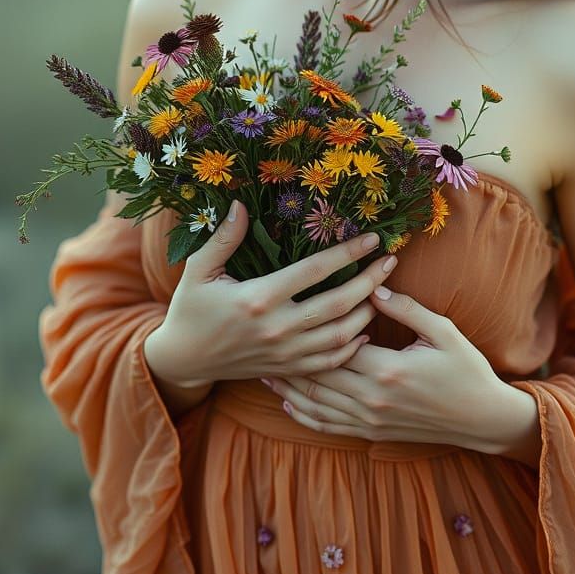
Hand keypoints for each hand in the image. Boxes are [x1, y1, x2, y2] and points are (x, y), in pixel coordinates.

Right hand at [143, 199, 399, 390]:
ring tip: (382, 291)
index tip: (372, 238)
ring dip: (368, 313)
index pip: (315, 271)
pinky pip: (330, 361)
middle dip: (370, 281)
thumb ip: (222, 238)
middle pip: (339, 304)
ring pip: (341, 335)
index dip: (348, 252)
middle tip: (390, 262)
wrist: (183, 359)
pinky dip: (352, 346)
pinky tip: (364, 329)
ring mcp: (286, 353)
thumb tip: (240, 204)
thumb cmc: (191, 309)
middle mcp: (278, 327)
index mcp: (259, 298)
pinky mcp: (288, 369)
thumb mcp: (198, 270)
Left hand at [261, 282, 511, 450]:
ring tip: (262, 370)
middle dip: (288, 360)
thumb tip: (373, 288)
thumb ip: (406, 309)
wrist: (483, 419)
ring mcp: (370, 420)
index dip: (315, 329)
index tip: (294, 311)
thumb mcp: (443, 332)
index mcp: (388, 369)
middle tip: (261, 339)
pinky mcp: (372, 434)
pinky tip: (288, 404)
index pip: (337, 345)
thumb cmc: (467, 370)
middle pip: (317, 375)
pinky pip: (329, 427)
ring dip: (287, 388)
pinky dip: (305, 416)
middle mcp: (372, 398)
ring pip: (317, 403)